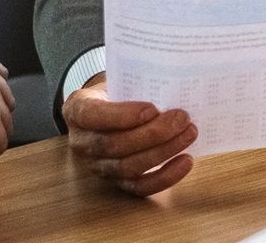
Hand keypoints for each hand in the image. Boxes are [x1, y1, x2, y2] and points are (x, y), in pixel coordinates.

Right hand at [62, 77, 195, 195]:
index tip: (152, 108)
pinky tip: (186, 161)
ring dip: (163, 152)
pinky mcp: (117, 182)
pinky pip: (140, 187)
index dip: (122, 115)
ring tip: (189, 134)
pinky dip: (165, 177)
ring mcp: (98, 166)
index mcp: (77, 110)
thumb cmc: (115, 92)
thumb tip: (171, 81)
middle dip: (152, 134)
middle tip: (182, 119)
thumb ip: (134, 81)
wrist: (106, 111)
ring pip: (129, 167)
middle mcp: (82, 143)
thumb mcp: (115, 79)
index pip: (92, 116)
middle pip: (114, 145)